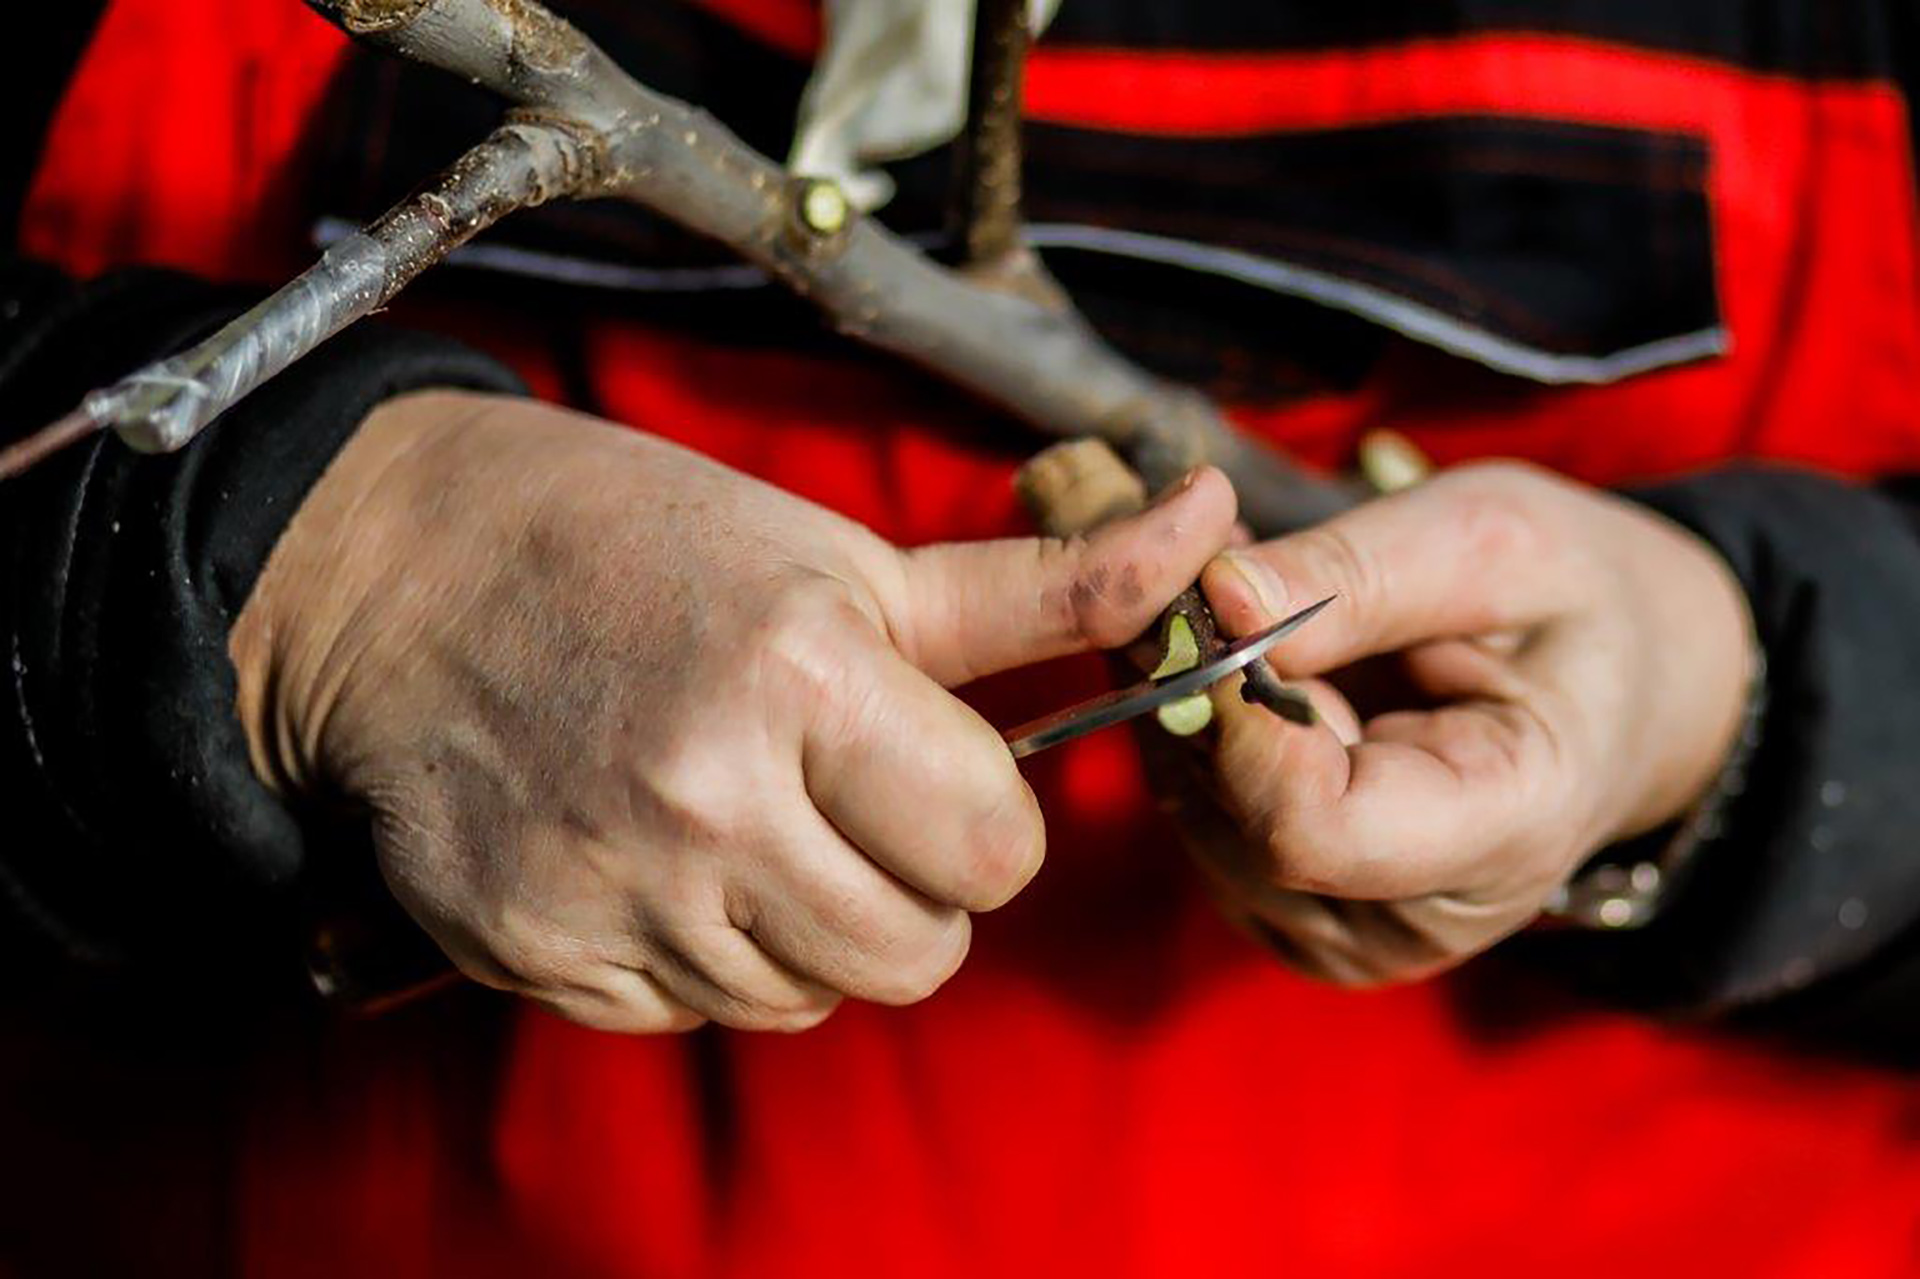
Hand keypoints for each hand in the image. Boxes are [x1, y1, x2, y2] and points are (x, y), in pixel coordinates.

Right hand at [230, 391, 1235, 1031]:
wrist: (405, 572)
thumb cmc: (646, 547)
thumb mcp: (849, 559)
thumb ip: (1046, 585)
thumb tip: (1213, 521)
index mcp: (805, 677)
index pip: (998, 855)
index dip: (982, 821)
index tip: (929, 772)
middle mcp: (710, 796)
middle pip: (919, 955)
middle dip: (913, 889)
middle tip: (841, 799)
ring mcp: (616, 888)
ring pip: (814, 999)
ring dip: (811, 930)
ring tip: (743, 816)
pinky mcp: (541, 952)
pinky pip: (697, 1015)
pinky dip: (705, 957)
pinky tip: (659, 854)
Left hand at [1186, 462, 1753, 985]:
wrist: (1621, 688)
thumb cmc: (1573, 605)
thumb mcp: (1496, 544)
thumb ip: (1357, 575)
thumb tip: (1215, 592)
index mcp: (1502, 836)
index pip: (1308, 829)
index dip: (1237, 715)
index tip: (1219, 596)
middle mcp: (1405, 922)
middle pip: (1233, 809)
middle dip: (1202, 673)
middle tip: (1220, 559)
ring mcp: (1334, 931)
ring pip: (1192, 802)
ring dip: (1190, 687)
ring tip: (1252, 599)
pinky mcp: (1281, 905)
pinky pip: (1193, 803)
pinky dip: (1198, 717)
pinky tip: (1248, 658)